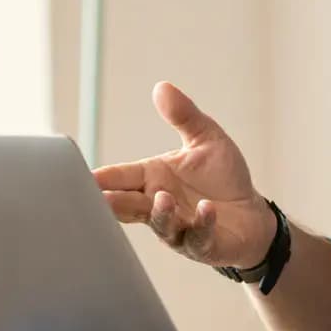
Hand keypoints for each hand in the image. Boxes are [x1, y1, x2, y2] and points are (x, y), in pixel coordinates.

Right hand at [94, 81, 273, 266]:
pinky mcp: (202, 244)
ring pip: (160, 224)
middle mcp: (158, 204)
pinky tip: (207, 209)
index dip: (99, 178)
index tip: (78, 177)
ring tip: (163, 198)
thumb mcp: (206, 139)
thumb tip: (162, 86)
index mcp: (152, 177)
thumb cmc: (222, 177)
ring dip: (161, 212)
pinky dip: (201, 224)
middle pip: (125, 206)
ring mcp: (178, 227)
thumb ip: (184, 116)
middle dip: (112, 203)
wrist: (253, 215)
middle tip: (101, 197)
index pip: (117, 177)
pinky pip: (197, 237)